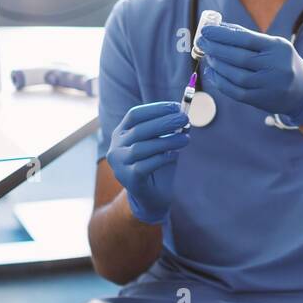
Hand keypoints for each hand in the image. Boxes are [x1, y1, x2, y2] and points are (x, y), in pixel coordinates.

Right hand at [106, 102, 189, 224]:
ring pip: (142, 148)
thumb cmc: (159, 164)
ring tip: (186, 138)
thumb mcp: (164, 143)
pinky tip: (174, 155)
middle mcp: (116, 147)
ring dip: (167, 141)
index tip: (176, 106)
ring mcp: (120, 164)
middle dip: (164, 122)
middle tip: (185, 119)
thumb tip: (183, 114)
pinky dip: (162, 158)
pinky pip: (145, 166)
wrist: (154, 196)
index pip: (134, 115)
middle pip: (139, 130)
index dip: (155, 109)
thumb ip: (170, 129)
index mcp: (122, 133)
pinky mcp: (128, 179)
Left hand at [196, 23, 302, 125]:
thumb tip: (219, 29)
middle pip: (239, 57)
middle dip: (216, 49)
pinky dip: (221, 82)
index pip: (246, 39)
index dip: (223, 34)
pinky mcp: (261, 100)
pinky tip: (212, 73)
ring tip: (208, 56)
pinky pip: (236, 92)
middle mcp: (275, 66)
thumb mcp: (273, 45)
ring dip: (217, 65)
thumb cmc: (282, 63)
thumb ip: (248, 37)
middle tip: (202, 42)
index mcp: (278, 48)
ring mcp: (269, 85)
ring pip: (236, 76)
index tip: (207, 30)